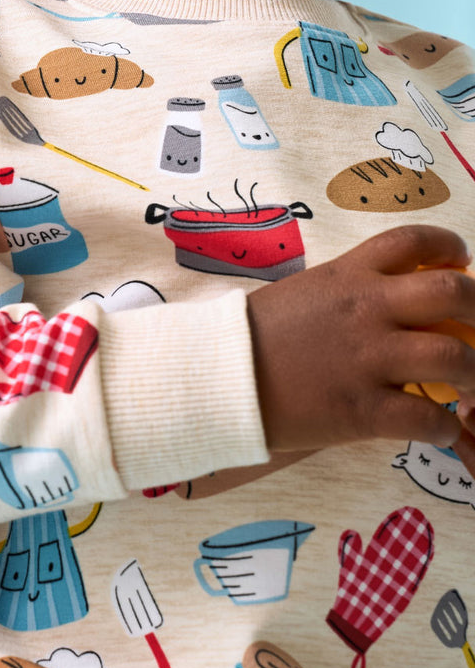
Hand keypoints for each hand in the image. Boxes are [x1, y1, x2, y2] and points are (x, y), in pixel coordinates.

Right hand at [246, 225, 474, 473]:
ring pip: (455, 356)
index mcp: (349, 275)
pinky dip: (445, 426)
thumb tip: (401, 303)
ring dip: (474, 372)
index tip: (462, 261)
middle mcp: (366, 309)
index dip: (449, 246)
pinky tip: (438, 426)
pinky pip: (430, 418)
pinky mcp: (362, 410)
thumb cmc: (259, 336)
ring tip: (466, 383)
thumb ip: (354, 292)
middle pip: (455, 293)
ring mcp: (367, 359)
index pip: (413, 241)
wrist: (219, 376)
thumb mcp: (309, 294)